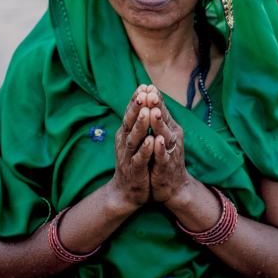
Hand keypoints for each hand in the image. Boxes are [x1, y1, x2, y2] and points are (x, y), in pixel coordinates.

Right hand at [110, 85, 153, 210]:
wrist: (127, 192)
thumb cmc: (134, 161)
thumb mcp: (135, 139)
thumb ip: (137, 121)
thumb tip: (141, 98)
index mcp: (126, 133)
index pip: (130, 113)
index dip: (136, 100)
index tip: (143, 85)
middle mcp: (125, 142)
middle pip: (130, 122)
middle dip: (136, 107)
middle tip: (142, 93)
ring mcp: (128, 156)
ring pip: (134, 139)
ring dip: (141, 125)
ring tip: (146, 112)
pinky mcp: (134, 171)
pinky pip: (140, 159)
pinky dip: (146, 150)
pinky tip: (152, 141)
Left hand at [143, 86, 189, 203]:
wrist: (171, 186)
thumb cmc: (163, 157)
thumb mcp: (160, 135)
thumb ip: (156, 117)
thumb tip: (149, 94)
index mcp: (168, 128)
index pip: (161, 110)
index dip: (155, 98)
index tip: (147, 85)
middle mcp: (171, 137)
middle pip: (163, 119)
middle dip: (157, 106)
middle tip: (151, 93)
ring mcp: (170, 151)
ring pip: (164, 135)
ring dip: (158, 124)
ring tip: (153, 112)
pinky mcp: (167, 166)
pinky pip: (164, 156)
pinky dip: (160, 148)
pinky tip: (157, 140)